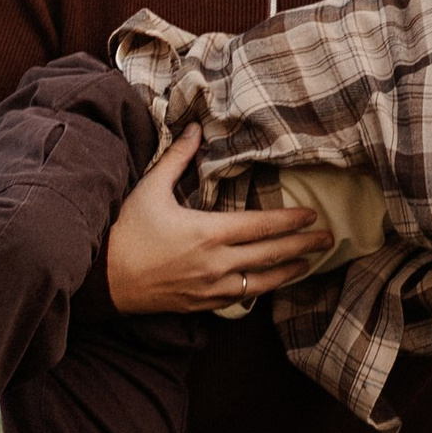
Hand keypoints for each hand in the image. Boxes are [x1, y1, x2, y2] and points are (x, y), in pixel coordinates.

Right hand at [104, 127, 332, 314]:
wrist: (103, 281)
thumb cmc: (125, 232)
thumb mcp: (150, 190)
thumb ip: (177, 158)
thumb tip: (195, 128)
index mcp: (208, 233)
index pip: (261, 226)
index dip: (290, 221)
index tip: (312, 215)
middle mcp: (216, 264)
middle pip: (271, 255)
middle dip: (303, 245)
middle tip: (328, 238)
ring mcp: (211, 289)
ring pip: (262, 282)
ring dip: (289, 271)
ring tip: (310, 263)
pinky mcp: (202, 305)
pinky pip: (242, 298)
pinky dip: (261, 288)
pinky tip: (271, 282)